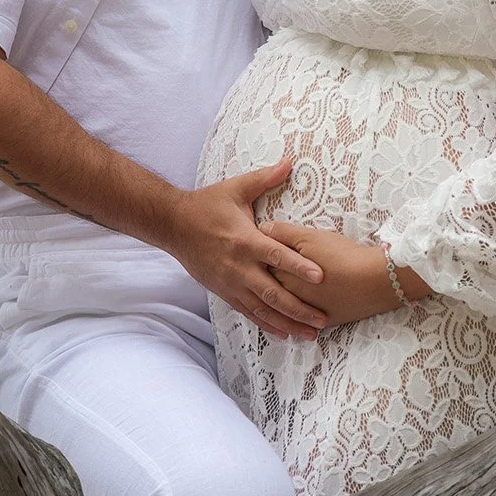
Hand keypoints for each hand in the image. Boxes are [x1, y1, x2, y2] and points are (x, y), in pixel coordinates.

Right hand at [164, 158, 328, 340]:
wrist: (172, 226)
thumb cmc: (207, 205)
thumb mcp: (236, 188)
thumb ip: (265, 178)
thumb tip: (290, 161)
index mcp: (244, 240)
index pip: (276, 255)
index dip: (298, 266)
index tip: (321, 276)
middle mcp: (238, 267)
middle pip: (273, 292)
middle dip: (299, 308)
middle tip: (323, 320)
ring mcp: (230, 283)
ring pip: (262, 309)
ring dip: (287, 323)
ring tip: (310, 335)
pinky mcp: (224, 292)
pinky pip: (248, 312)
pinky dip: (266, 325)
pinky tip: (284, 334)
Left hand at [261, 222, 417, 328]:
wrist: (375, 281)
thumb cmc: (342, 256)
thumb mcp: (310, 237)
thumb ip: (283, 233)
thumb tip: (261, 229)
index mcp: (282, 275)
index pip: (260, 267)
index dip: (259, 259)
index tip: (257, 254)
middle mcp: (289, 297)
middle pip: (269, 289)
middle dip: (265, 282)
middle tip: (262, 273)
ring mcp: (305, 313)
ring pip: (284, 308)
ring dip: (278, 304)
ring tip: (277, 295)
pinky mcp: (322, 322)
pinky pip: (303, 323)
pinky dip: (296, 321)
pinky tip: (295, 318)